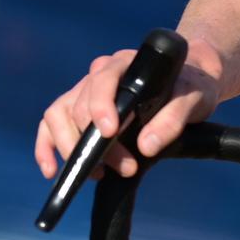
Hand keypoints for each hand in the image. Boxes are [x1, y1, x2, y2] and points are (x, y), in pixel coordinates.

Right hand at [34, 48, 219, 180]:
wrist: (188, 85)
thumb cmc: (191, 88)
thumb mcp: (194, 100)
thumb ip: (173, 119)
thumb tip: (146, 146)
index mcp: (125, 64)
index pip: (101, 80)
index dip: (100, 107)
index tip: (110, 133)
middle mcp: (99, 73)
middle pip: (80, 107)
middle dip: (98, 143)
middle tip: (126, 167)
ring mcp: (84, 91)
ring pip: (58, 116)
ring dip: (72, 149)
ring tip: (98, 175)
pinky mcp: (77, 110)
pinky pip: (49, 125)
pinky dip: (46, 148)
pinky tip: (52, 172)